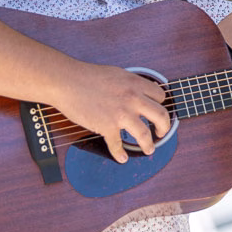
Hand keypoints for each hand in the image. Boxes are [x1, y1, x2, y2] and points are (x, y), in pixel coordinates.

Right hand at [55, 62, 171, 163]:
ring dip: (149, 146)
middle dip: (164, 127)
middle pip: (161, 116)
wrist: (66, 82)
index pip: (160, 96)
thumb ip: (130, 84)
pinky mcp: (107, 127)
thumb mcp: (117, 73)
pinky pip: (118, 146)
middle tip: (161, 132)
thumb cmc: (87, 76)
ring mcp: (121, 114)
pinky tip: (122, 158)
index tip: (158, 112)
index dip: (160, 104)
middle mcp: (133, 99)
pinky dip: (120, 155)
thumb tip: (140, 92)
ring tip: (149, 149)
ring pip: (145, 135)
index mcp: (135, 83)